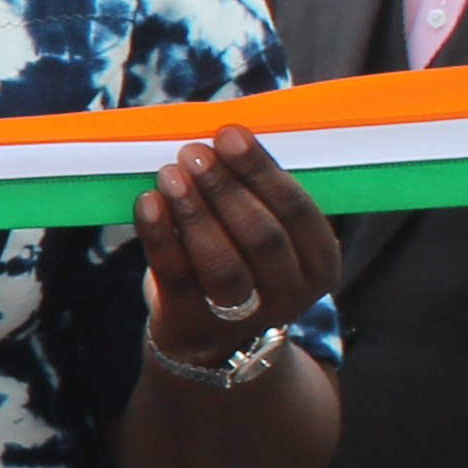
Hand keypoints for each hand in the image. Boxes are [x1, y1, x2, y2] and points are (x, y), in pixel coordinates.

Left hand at [134, 125, 339, 361]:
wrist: (205, 334)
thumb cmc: (238, 259)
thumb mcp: (262, 231)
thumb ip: (254, 192)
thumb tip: (221, 134)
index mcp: (320, 262)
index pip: (298, 212)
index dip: (262, 171)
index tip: (230, 133)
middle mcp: (292, 294)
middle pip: (262, 236)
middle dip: (226, 188)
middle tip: (194, 151)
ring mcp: (244, 316)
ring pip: (222, 262)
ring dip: (194, 211)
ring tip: (170, 173)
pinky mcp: (193, 323)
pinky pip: (175, 275)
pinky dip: (159, 235)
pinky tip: (147, 202)